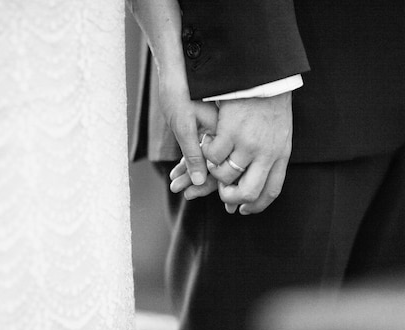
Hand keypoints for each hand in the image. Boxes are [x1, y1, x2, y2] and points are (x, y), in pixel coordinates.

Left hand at [158, 70, 218, 186]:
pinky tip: (177, 171)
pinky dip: (191, 160)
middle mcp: (229, 133)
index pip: (222, 167)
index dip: (205, 183)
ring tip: (175, 183)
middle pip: (219, 167)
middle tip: (179, 190)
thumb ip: (192, 153)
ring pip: (212, 160)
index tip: (189, 193)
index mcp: (227, 133)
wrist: (178, 61)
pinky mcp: (213, 126)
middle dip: (198, 182)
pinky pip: (206, 150)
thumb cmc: (179, 91)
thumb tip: (198, 180)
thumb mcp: (183, 125)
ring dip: (192, 172)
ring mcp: (222, 130)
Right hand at [200, 92, 292, 214]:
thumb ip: (270, 157)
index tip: (244, 210)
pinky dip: (206, 154)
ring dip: (215, 172)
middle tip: (224, 194)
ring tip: (213, 161)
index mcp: (281, 154)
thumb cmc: (270, 103)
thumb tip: (256, 185)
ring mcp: (248, 144)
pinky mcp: (231, 132)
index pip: (271, 192)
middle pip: (249, 192)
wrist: (264, 73)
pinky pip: (213, 156)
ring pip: (226, 175)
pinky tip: (206, 143)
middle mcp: (267, 154)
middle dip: (232, 198)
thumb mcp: (279, 133)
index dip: (256, 205)